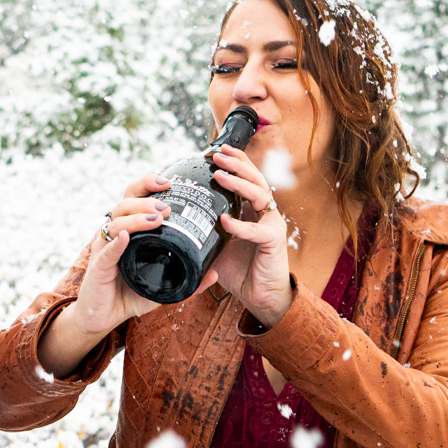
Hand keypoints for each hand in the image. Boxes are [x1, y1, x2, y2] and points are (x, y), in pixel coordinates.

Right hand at [66, 172, 212, 335]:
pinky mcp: (98, 268)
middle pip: (125, 202)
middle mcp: (115, 234)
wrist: (103, 317)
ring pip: (116, 223)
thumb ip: (186, 280)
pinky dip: (116, 244)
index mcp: (130, 230)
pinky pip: (106, 252)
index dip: (149, 184)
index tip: (169, 181)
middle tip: (167, 207)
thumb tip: (214, 274)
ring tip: (156, 219)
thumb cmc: (129, 295)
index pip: (135, 197)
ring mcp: (105, 249)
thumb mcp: (162, 286)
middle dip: (146, 198)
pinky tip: (126, 238)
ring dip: (136, 217)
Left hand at [206, 146, 292, 325]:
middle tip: (216, 154)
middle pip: (255, 178)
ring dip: (238, 184)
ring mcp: (272, 224)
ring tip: (219, 176)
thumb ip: (202, 232)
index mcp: (252, 210)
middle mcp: (265, 212)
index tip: (216, 150)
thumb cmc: (239, 271)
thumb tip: (172, 221)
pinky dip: (240, 225)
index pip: (247, 177)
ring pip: (260, 194)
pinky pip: (258, 230)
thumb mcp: (216, 246)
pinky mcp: (275, 242)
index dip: (235, 161)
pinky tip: (224, 221)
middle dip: (236, 164)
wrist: (260, 297)